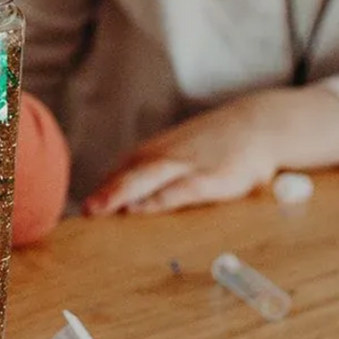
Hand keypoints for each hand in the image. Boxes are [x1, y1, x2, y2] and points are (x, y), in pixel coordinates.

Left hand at [84, 86, 338, 215]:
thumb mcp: (180, 154)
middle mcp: (166, 156)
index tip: (80, 213)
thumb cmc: (215, 145)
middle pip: (128, 174)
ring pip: (147, 179)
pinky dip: (158, 199)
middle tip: (84, 212)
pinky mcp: (213, 177)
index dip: (101, 191)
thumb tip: (125, 202)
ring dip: (121, 193)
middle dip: (105, 193)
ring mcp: (188, 165)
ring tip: (99, 210)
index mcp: (155, 153)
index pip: (120, 172)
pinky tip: (141, 208)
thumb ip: (154, 176)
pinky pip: (180, 189)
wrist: (258, 124)